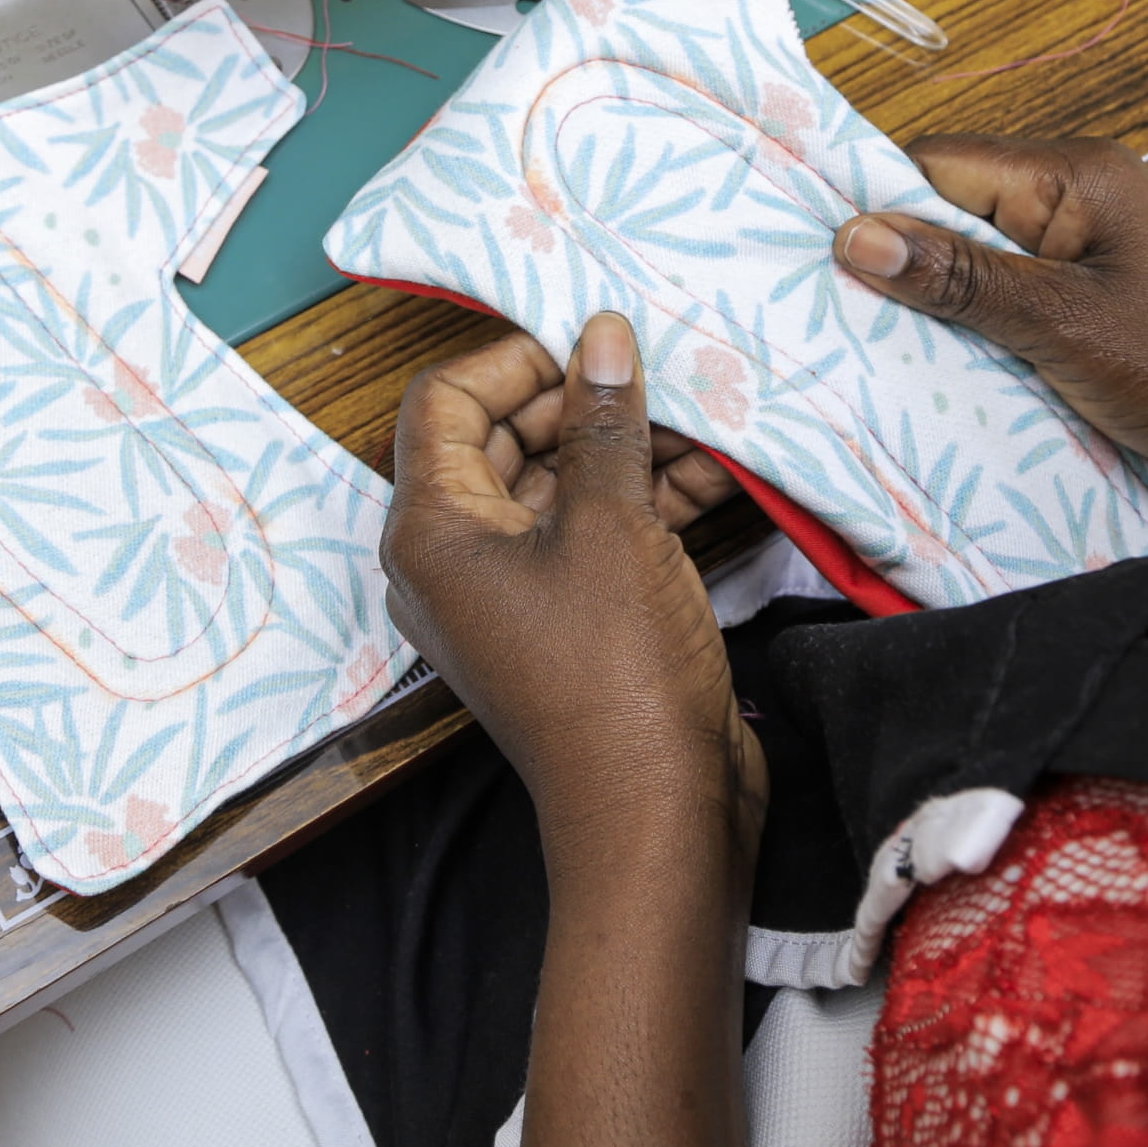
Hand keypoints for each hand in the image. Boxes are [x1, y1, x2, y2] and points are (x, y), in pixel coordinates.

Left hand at [383, 315, 766, 864]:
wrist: (656, 810)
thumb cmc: (613, 669)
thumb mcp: (611, 524)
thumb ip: (604, 422)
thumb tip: (601, 336)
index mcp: (432, 530)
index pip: (443, 401)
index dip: (513, 358)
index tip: (588, 339)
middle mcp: (457, 557)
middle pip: (503, 437)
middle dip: (582, 399)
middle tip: (656, 366)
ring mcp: (514, 591)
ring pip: (561, 484)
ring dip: (627, 445)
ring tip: (703, 409)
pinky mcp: (569, 616)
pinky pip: (594, 532)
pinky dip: (645, 497)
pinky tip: (715, 468)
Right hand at [833, 134, 1147, 506]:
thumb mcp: (1061, 324)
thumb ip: (959, 278)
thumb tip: (854, 237)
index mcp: (1077, 176)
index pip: (943, 161)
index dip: (878, 199)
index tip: (813, 246)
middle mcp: (1075, 201)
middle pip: (951, 208)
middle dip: (899, 256)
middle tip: (826, 302)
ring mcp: (1079, 255)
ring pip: (971, 261)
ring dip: (932, 301)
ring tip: (864, 337)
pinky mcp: (1081, 307)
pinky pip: (1001, 302)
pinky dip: (967, 330)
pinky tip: (927, 363)